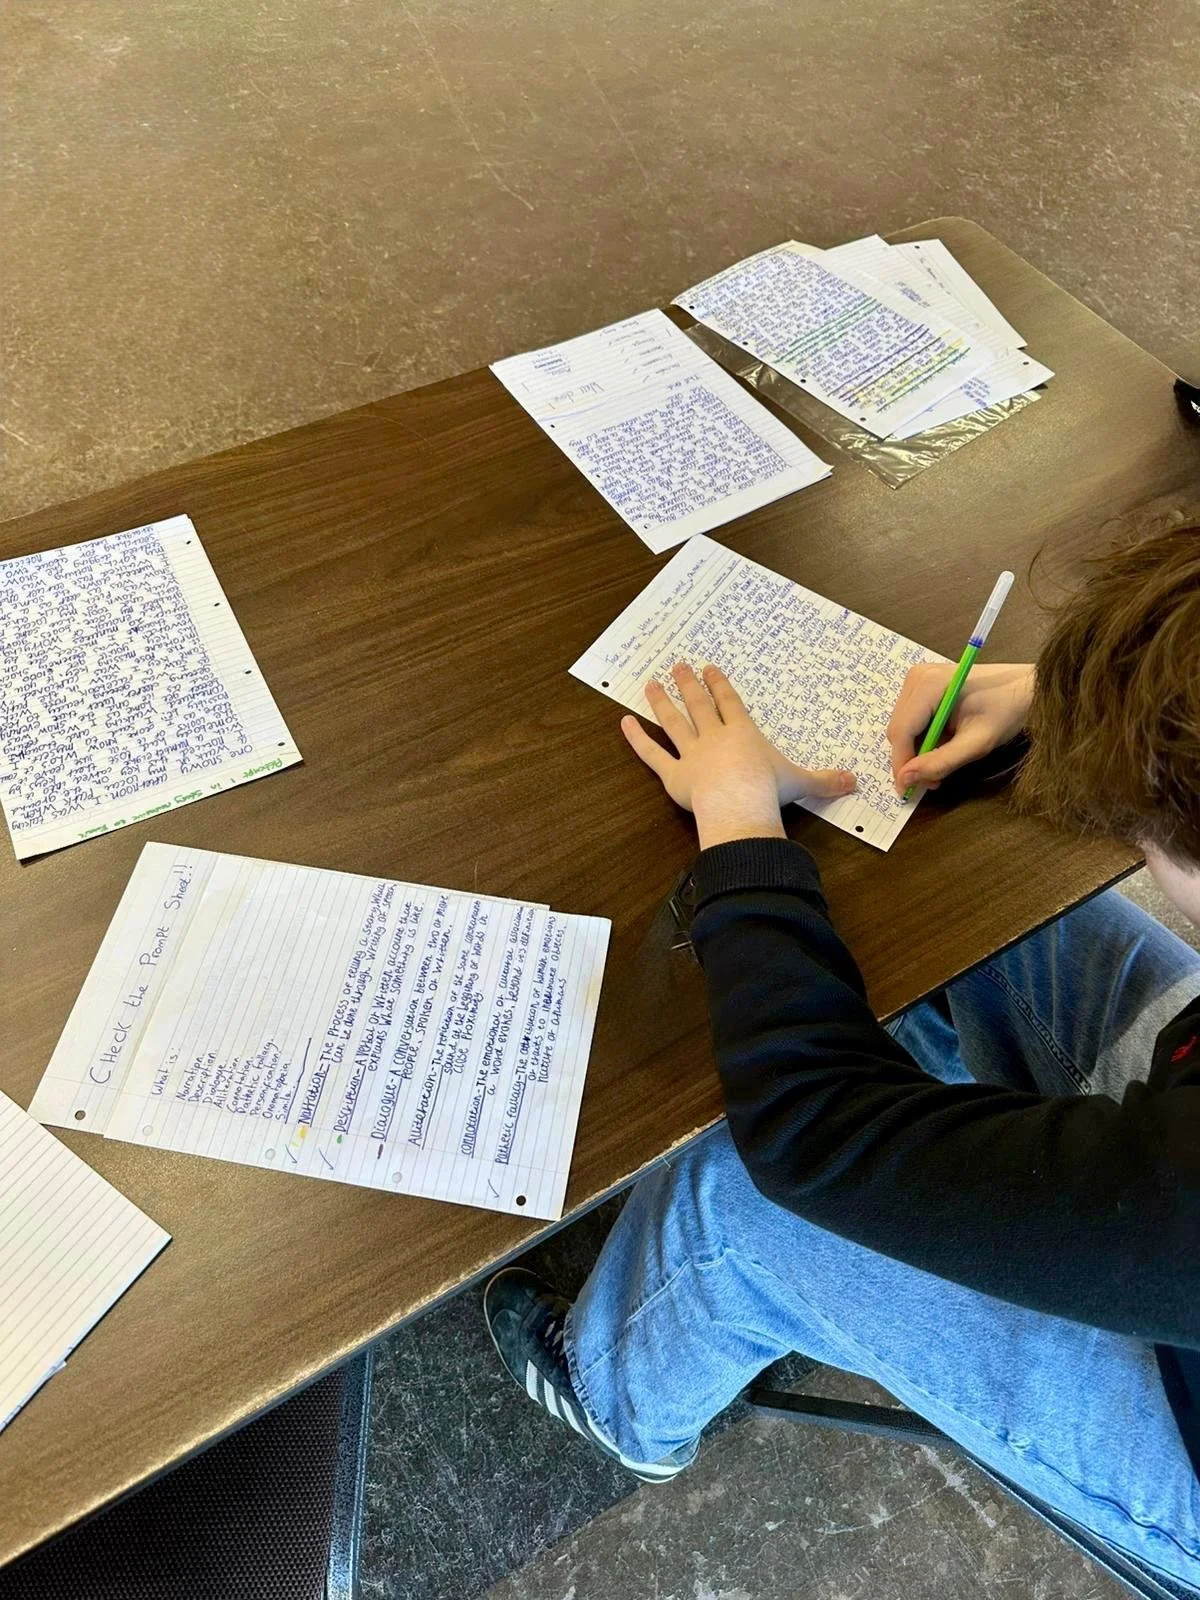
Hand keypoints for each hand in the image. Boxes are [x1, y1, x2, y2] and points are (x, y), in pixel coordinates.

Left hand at [621, 662, 855, 849]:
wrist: (741, 804)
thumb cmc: (770, 789)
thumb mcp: (802, 782)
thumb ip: (825, 781)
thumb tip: (856, 781)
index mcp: (743, 733)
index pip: (729, 703)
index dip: (719, 685)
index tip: (708, 668)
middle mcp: (715, 737)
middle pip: (699, 705)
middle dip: (688, 684)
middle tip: (677, 665)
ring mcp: (692, 754)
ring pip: (674, 723)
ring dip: (661, 702)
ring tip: (651, 683)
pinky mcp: (673, 776)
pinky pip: (652, 755)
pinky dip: (637, 739)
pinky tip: (623, 723)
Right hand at [887, 662, 1034, 793]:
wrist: (1024, 687)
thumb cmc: (1006, 711)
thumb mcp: (976, 743)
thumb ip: (940, 762)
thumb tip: (905, 779)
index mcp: (928, 685)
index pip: (901, 732)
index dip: (901, 764)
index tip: (907, 791)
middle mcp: (916, 677)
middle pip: (898, 729)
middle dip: (910, 759)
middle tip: (932, 781)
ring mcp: (918, 677)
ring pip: (902, 726)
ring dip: (916, 751)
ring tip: (940, 765)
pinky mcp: (922, 683)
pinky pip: (911, 718)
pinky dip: (922, 737)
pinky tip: (941, 745)